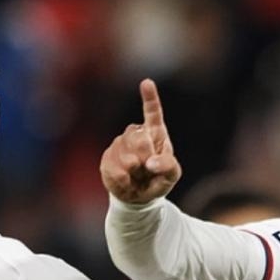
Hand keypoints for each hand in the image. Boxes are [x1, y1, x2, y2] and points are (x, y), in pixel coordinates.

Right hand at [100, 79, 181, 203]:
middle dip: (145, 156)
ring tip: (137, 176)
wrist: (138, 196)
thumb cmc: (158, 180)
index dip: (150, 98)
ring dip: (134, 170)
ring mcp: (120, 144)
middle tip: (148, 169)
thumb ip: (168, 166)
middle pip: (139, 137)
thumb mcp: (172, 176)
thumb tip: (150, 163)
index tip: (147, 83)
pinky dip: (122, 179)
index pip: (153, 112)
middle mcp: (136, 134)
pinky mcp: (107, 157)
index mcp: (155, 133)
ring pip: (125, 153)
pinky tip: (127, 181)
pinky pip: (113, 166)